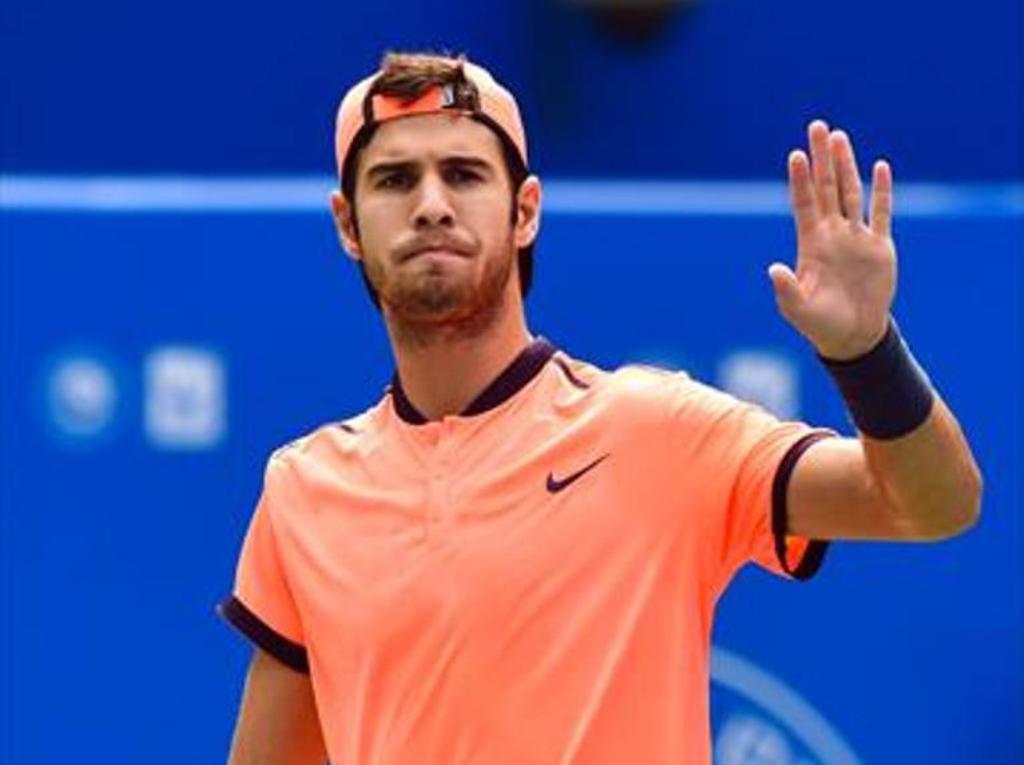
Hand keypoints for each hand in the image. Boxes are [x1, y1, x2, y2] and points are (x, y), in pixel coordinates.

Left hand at [769, 120, 895, 359]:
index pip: (804, 203)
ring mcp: (856, 237)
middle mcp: (832, 233)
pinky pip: (881, 213)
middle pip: (826, 187)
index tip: (796, 154)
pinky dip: (881, 191)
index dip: (800, 179)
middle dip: (822, 157)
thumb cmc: (818, 323)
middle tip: (818, 126)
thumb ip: (786, 288)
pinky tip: (880, 167)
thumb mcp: (797, 308)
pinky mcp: (879, 247)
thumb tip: (773, 269)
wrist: (851, 335)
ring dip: (847, 165)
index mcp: (810, 244)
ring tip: (841, 137)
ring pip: (851, 192)